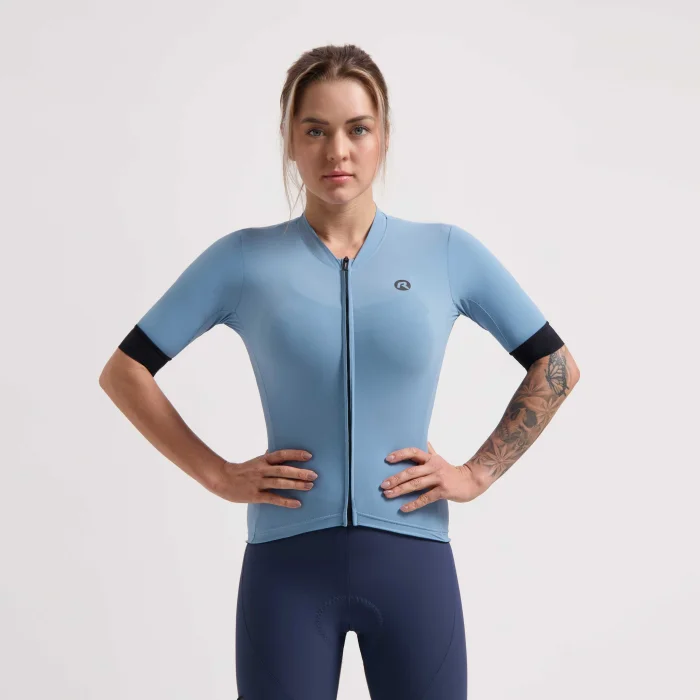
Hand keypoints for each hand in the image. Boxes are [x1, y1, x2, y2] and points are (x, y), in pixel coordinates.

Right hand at [203, 449, 317, 507]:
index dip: (295, 454)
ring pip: (280, 484)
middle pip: (283, 470)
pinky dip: (286, 501)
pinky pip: (273, 498)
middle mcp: (262, 470)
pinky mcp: (255, 496)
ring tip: (310, 486)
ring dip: (296, 485)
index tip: (309, 455)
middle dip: (300, 472)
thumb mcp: (255, 461)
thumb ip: (267, 457)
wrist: (221, 479)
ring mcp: (258, 483)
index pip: (281, 455)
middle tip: (315, 475)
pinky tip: (297, 503)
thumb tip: (275, 451)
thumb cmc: (241, 470)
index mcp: (263, 460)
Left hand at [380, 441, 486, 511]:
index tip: (387, 459)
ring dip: (400, 490)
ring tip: (388, 494)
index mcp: (431, 458)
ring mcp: (438, 479)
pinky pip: (425, 498)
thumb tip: (423, 440)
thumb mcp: (439, 459)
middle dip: (395, 478)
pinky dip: (414, 504)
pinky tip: (403, 508)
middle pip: (411, 471)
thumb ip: (430, 451)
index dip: (400, 454)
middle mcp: (433, 467)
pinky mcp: (443, 491)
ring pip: (416, 484)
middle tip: (383, 484)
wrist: (472, 481)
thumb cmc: (452, 471)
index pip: (413, 452)